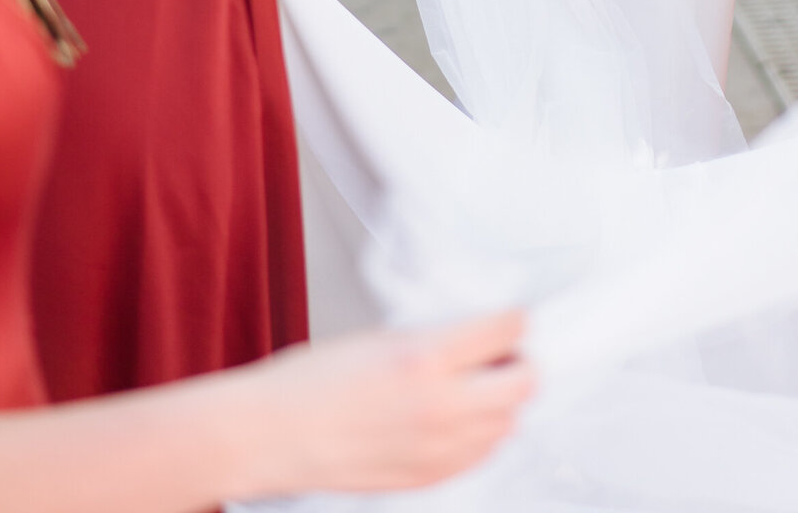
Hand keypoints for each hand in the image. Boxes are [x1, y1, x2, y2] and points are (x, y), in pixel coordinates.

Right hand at [258, 310, 531, 494]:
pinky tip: (459, 419)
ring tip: (479, 387)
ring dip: (503, 401)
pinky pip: (481, 455)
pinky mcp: (428, 478)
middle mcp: (440, 405)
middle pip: (523, 384)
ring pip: (508, 424)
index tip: (512, 318)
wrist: (275, 433)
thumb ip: (437, 340)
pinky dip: (482, 435)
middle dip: (520, 363)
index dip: (514, 320)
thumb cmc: (313, 380)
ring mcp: (437, 448)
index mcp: (425, 357)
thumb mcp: (381, 337)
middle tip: (505, 354)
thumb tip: (481, 340)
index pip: (506, 330)